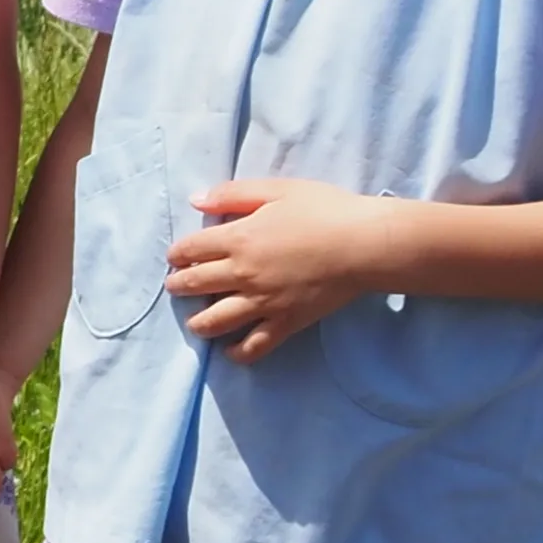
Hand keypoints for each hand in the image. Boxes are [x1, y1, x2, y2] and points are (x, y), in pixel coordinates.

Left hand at [167, 177, 402, 360]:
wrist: (365, 244)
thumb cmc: (326, 210)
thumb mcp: (278, 190)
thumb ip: (233, 195)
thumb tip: (196, 201)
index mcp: (238, 238)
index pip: (190, 250)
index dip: (177, 254)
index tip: (177, 257)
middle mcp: (243, 273)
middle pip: (193, 285)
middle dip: (178, 285)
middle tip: (176, 286)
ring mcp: (263, 302)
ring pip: (213, 321)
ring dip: (197, 321)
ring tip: (196, 319)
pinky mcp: (286, 322)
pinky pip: (254, 346)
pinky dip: (237, 352)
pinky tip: (230, 350)